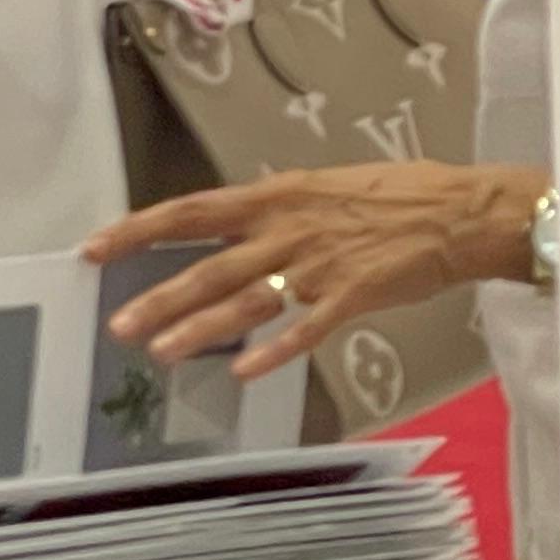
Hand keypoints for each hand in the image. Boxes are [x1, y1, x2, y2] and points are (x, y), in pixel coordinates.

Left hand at [91, 161, 549, 377]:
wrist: (463, 211)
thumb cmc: (401, 195)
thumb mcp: (327, 188)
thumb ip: (280, 211)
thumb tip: (239, 227)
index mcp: (279, 194)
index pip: (193, 210)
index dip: (140, 230)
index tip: (96, 248)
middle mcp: (290, 227)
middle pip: (210, 264)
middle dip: (160, 296)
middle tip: (117, 325)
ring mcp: (321, 264)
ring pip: (247, 300)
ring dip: (201, 328)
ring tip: (159, 353)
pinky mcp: (353, 295)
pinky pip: (305, 329)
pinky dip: (274, 351)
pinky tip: (243, 371)